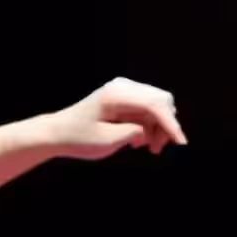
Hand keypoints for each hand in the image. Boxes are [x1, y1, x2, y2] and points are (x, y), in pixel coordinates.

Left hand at [46, 77, 186, 159]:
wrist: (56, 132)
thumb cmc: (77, 138)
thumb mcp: (107, 141)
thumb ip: (133, 132)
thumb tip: (149, 128)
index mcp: (116, 95)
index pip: (154, 104)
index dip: (170, 125)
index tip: (180, 143)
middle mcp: (122, 87)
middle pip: (160, 101)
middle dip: (164, 126)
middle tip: (156, 150)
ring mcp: (122, 89)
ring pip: (155, 105)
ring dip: (156, 127)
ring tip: (146, 148)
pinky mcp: (122, 97)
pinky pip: (145, 108)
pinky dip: (147, 124)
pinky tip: (138, 141)